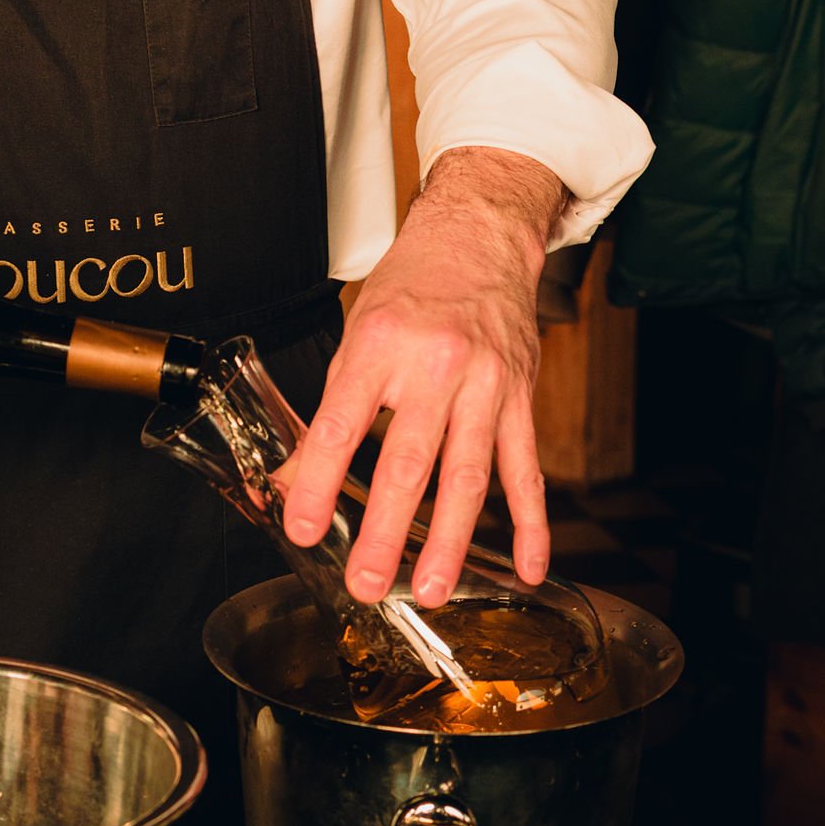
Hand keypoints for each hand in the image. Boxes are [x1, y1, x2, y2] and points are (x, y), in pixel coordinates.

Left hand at [282, 146, 560, 606]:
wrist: (479, 235)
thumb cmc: (412, 285)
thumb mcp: (356, 333)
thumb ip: (330, 410)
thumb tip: (293, 481)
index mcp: (380, 345)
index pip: (341, 425)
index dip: (319, 482)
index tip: (304, 527)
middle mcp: (435, 365)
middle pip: (409, 461)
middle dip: (386, 531)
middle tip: (367, 583)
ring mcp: (486, 384)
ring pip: (469, 476)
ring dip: (451, 542)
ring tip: (430, 590)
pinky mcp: (521, 397)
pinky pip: (527, 469)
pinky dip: (531, 524)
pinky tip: (528, 568)